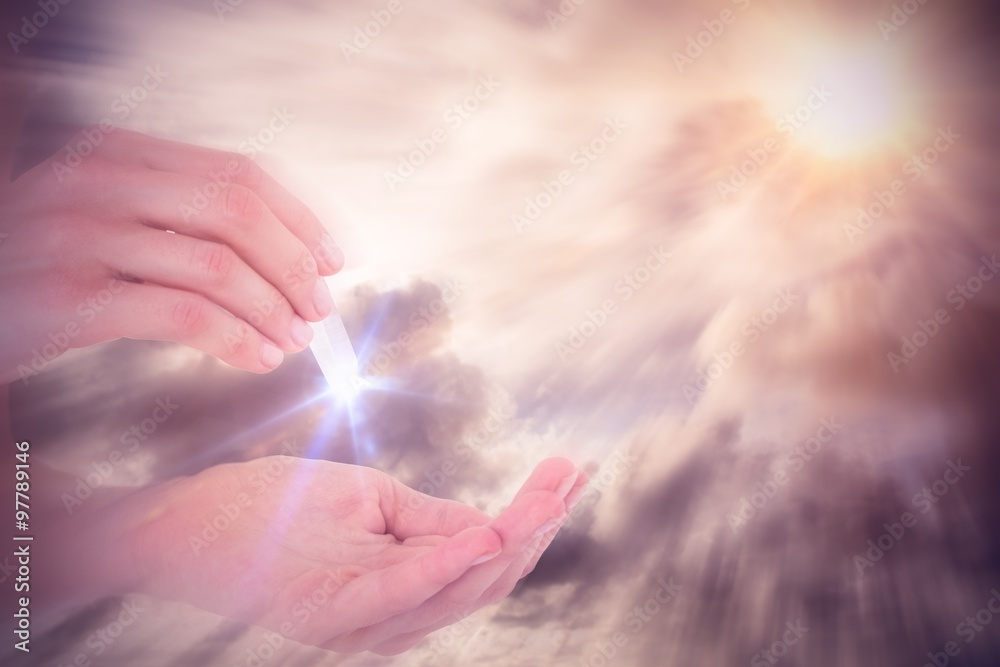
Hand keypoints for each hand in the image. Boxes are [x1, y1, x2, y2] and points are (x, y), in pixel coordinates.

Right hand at [0, 128, 343, 382]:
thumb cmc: (44, 272)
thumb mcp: (104, 225)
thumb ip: (175, 221)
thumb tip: (283, 254)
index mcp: (115, 155)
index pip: (238, 174)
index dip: (299, 219)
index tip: (332, 260)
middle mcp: (96, 182)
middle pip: (237, 211)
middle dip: (293, 264)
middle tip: (319, 308)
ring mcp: (77, 237)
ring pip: (217, 264)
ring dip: (272, 309)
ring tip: (294, 341)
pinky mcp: (67, 298)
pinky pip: (184, 315)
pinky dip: (237, 339)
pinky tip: (258, 359)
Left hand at [124, 456, 586, 653]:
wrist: (191, 522)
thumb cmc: (277, 510)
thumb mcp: (370, 502)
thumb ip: (429, 520)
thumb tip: (489, 521)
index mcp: (403, 590)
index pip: (486, 563)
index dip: (533, 523)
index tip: (568, 473)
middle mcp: (391, 617)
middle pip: (484, 581)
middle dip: (535, 529)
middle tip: (571, 478)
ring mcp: (362, 621)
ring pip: (455, 589)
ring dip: (508, 540)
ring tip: (547, 497)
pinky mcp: (329, 610)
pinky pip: (397, 593)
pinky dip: (443, 565)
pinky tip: (480, 534)